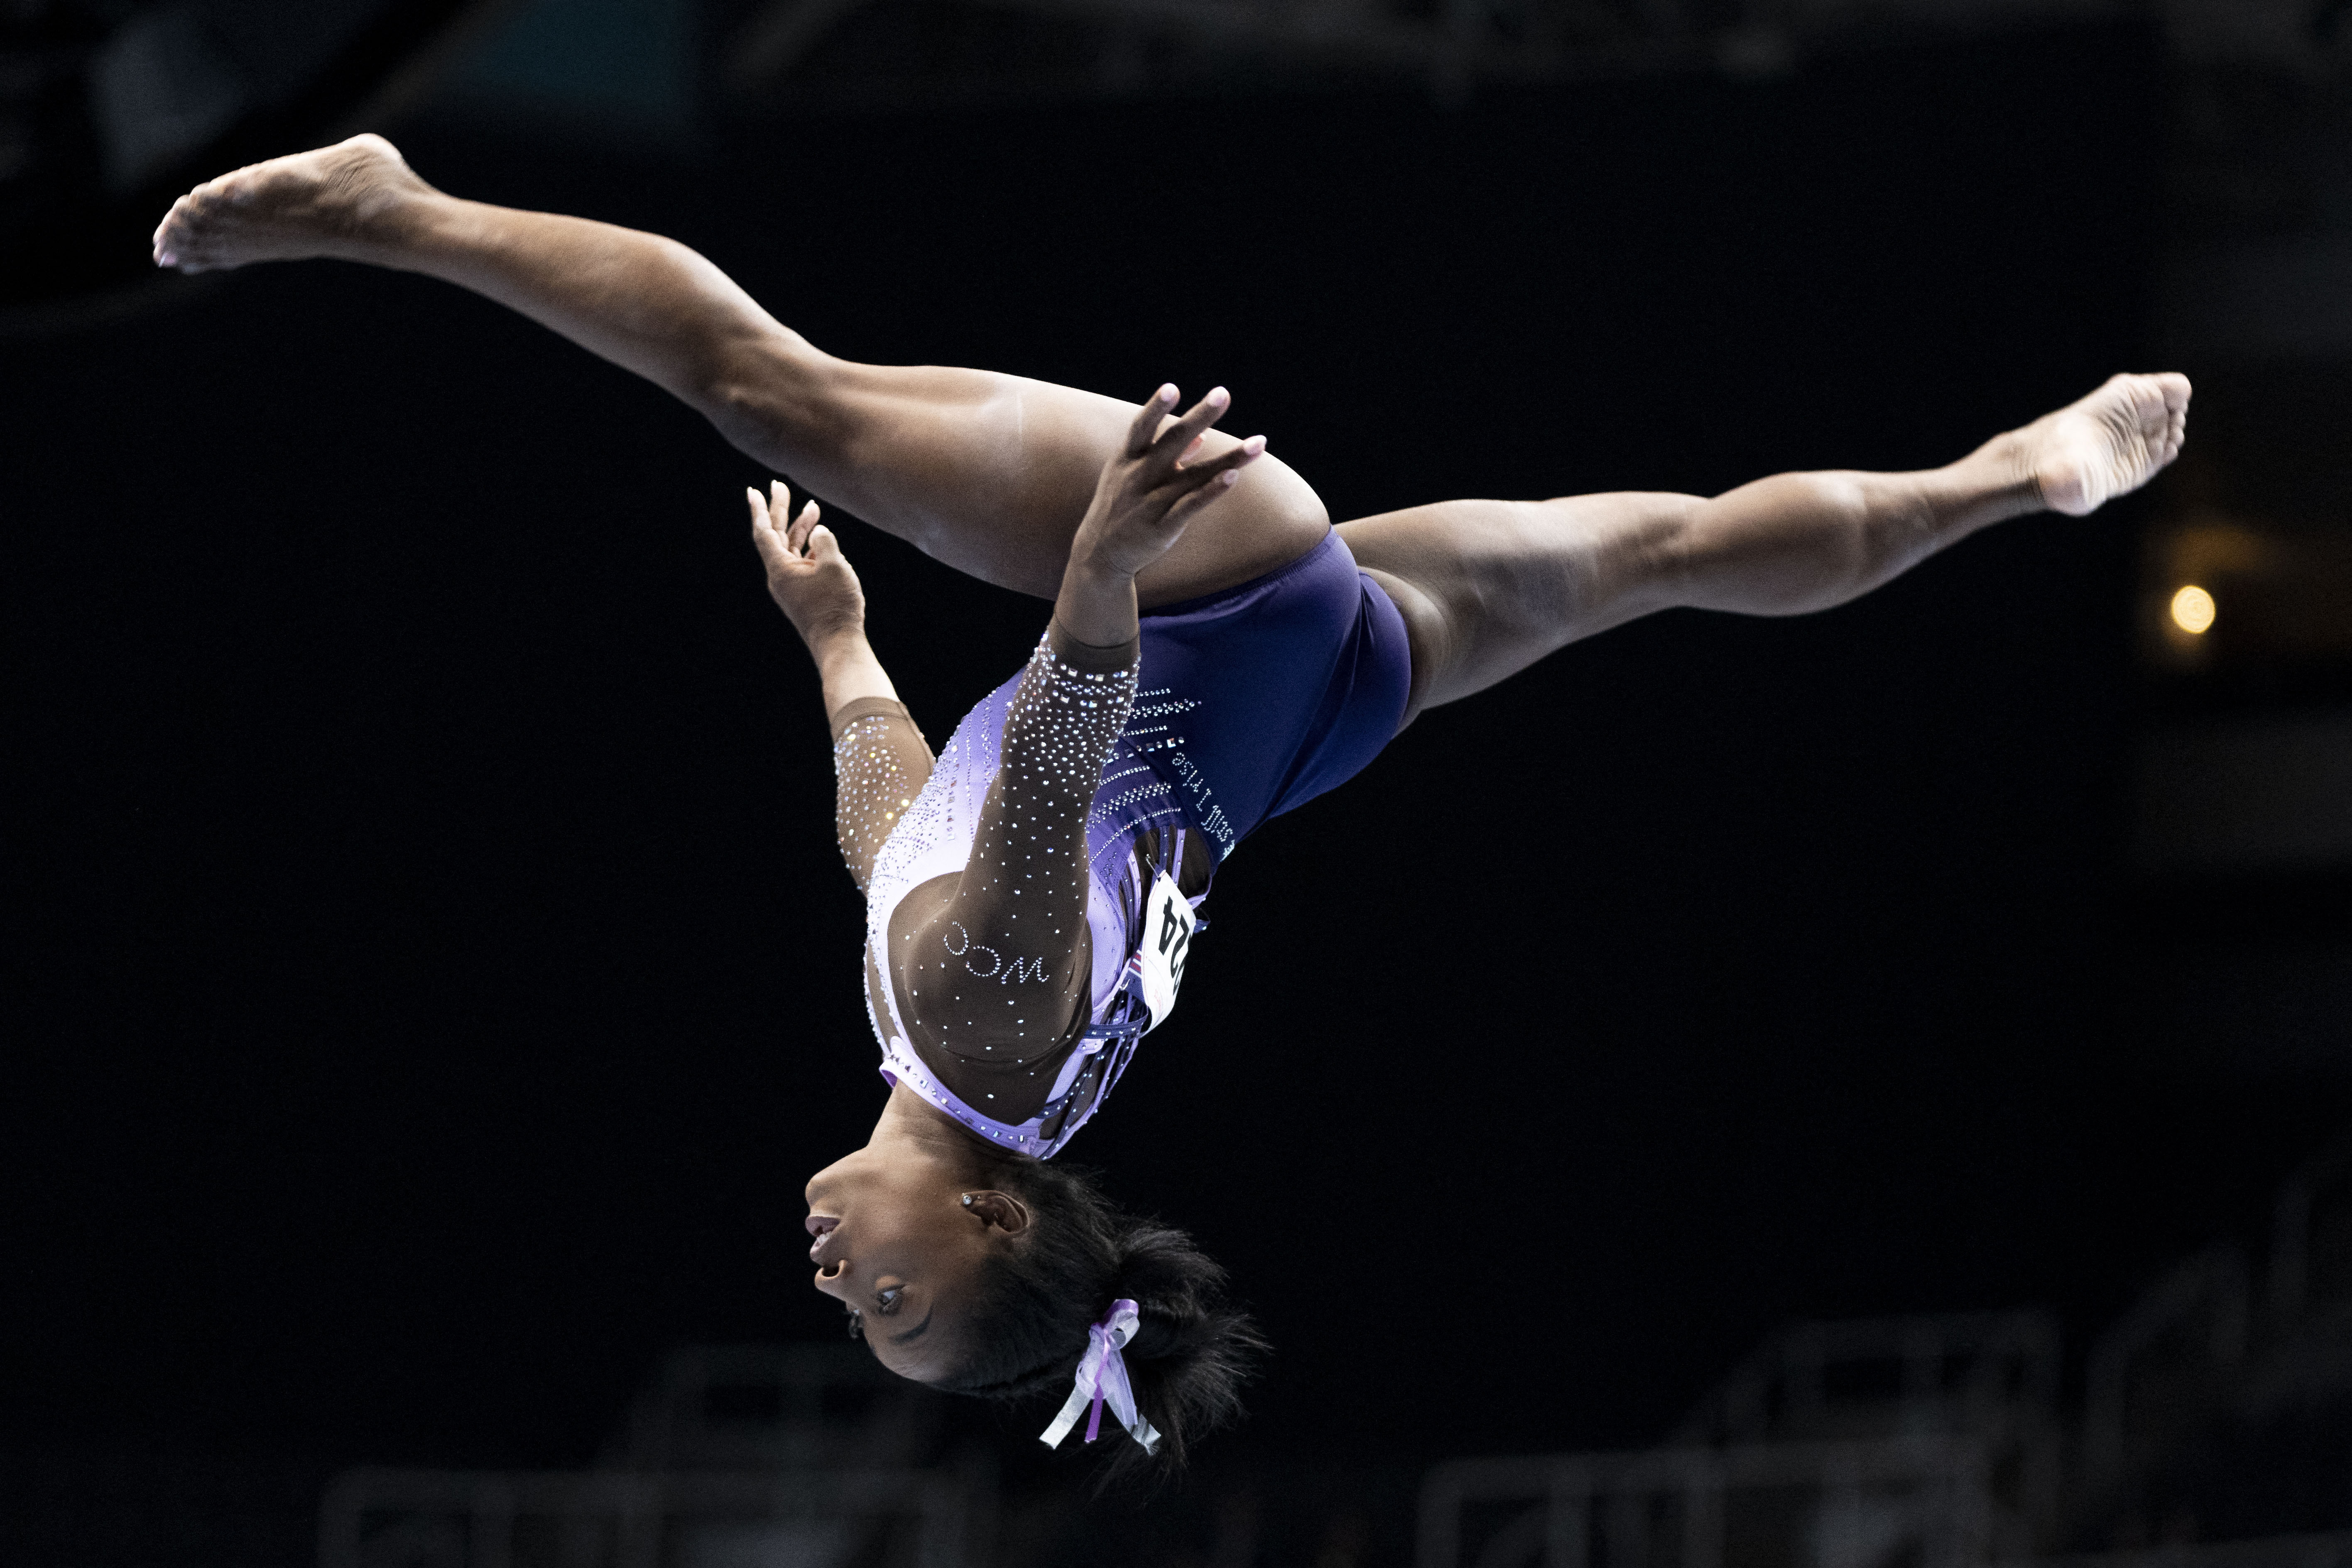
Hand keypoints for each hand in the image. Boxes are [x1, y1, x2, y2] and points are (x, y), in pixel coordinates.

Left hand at [749, 481, 864, 650]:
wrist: (839, 644)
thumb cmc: (836, 606)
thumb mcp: (835, 566)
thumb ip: (825, 541)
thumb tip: (820, 531)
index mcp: (780, 568)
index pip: (764, 532)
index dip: (759, 509)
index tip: (753, 490)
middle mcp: (780, 576)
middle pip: (776, 535)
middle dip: (780, 510)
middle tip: (780, 485)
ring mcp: (791, 585)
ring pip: (791, 548)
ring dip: (801, 527)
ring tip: (813, 508)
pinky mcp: (803, 593)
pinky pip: (802, 563)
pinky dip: (810, 547)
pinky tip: (823, 541)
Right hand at [1068, 385, 1265, 582]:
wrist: (1099, 554)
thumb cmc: (1121, 506)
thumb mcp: (1133, 475)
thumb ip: (1168, 455)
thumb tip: (1201, 437)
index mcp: (1128, 459)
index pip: (1141, 427)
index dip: (1155, 407)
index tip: (1172, 388)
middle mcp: (1138, 477)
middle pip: (1172, 442)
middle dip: (1198, 417)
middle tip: (1223, 393)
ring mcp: (1150, 502)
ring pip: (1194, 476)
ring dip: (1228, 459)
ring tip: (1258, 443)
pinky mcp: (1162, 527)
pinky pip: (1190, 506)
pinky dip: (1211, 491)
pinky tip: (1232, 477)